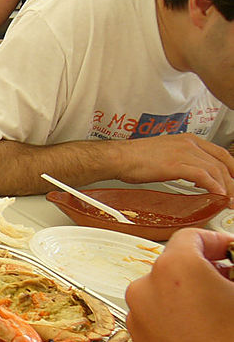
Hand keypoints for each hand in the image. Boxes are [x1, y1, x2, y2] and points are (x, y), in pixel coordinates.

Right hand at [114, 133, 233, 204]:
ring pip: (216, 170)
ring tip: (229, 200)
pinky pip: (204, 176)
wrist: (119, 157)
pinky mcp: (177, 164)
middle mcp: (189, 143)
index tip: (233, 181)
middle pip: (222, 162)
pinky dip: (215, 186)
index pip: (219, 153)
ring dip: (227, 187)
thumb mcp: (164, 155)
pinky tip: (218, 195)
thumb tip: (190, 176)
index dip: (231, 168)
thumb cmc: (134, 158)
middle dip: (232, 181)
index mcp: (187, 140)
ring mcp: (184, 153)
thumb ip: (181, 162)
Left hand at [125, 228, 233, 341]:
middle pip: (177, 263)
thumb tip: (233, 270)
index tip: (231, 251)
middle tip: (232, 280)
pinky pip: (157, 312)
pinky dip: (176, 312)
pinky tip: (202, 328)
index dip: (218, 242)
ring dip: (190, 292)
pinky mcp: (135, 334)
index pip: (193, 237)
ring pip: (165, 288)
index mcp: (175, 268)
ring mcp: (137, 311)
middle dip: (206, 269)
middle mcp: (146, 285)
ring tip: (219, 309)